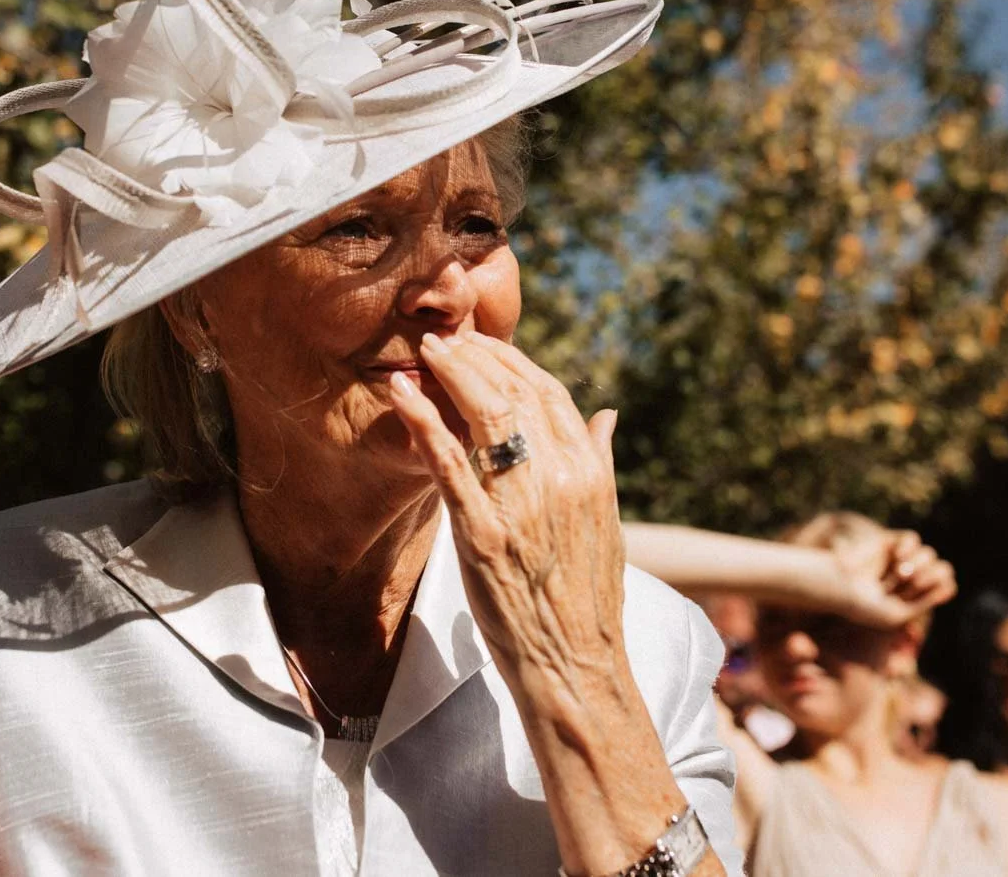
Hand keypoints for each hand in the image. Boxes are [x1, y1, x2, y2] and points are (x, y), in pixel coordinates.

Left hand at [388, 330, 627, 701]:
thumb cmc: (587, 601)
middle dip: (476, 357)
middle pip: (516, 393)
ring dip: (451, 373)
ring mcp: (521, 504)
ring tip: (424, 351)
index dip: (513, 362)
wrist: (575, 668)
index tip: (483, 346)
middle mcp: (561, 478)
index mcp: (590, 473)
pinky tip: (400, 394)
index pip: (550, 394)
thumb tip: (606, 414)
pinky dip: (422, 421)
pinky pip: (448, 464)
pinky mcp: (483, 534)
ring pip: (485, 415)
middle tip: (443, 338)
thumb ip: (600, 462)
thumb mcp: (606, 523)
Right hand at [833, 530, 956, 629]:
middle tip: (906, 583)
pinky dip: (909, 548)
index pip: (944, 585)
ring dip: (918, 565)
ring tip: (901, 573)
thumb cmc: (864, 607)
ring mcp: (900, 558)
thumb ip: (925, 603)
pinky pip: (912, 539)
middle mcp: (911, 575)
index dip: (936, 589)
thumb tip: (951, 585)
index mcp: (916, 594)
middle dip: (927, 577)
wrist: (838, 587)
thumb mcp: (898, 614)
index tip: (914, 596)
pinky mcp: (888, 542)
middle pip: (941, 568)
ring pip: (928, 554)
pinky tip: (899, 557)